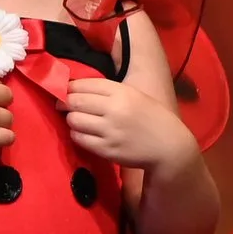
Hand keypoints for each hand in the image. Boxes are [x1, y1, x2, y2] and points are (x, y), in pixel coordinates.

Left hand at [63, 76, 199, 174]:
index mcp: (122, 93)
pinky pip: (78, 138)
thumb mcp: (134, 96)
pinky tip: (84, 133)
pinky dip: (77, 134)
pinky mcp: (106, 149)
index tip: (65, 90)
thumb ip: (107, 91)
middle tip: (62, 105)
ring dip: (71, 119)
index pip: (84, 84)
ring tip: (78, 120)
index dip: (69, 87)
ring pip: (73, 120)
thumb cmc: (151, 118)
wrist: (169, 147)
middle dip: (63, 102)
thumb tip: (73, 87)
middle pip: (74, 101)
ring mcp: (110, 130)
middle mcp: (115, 109)